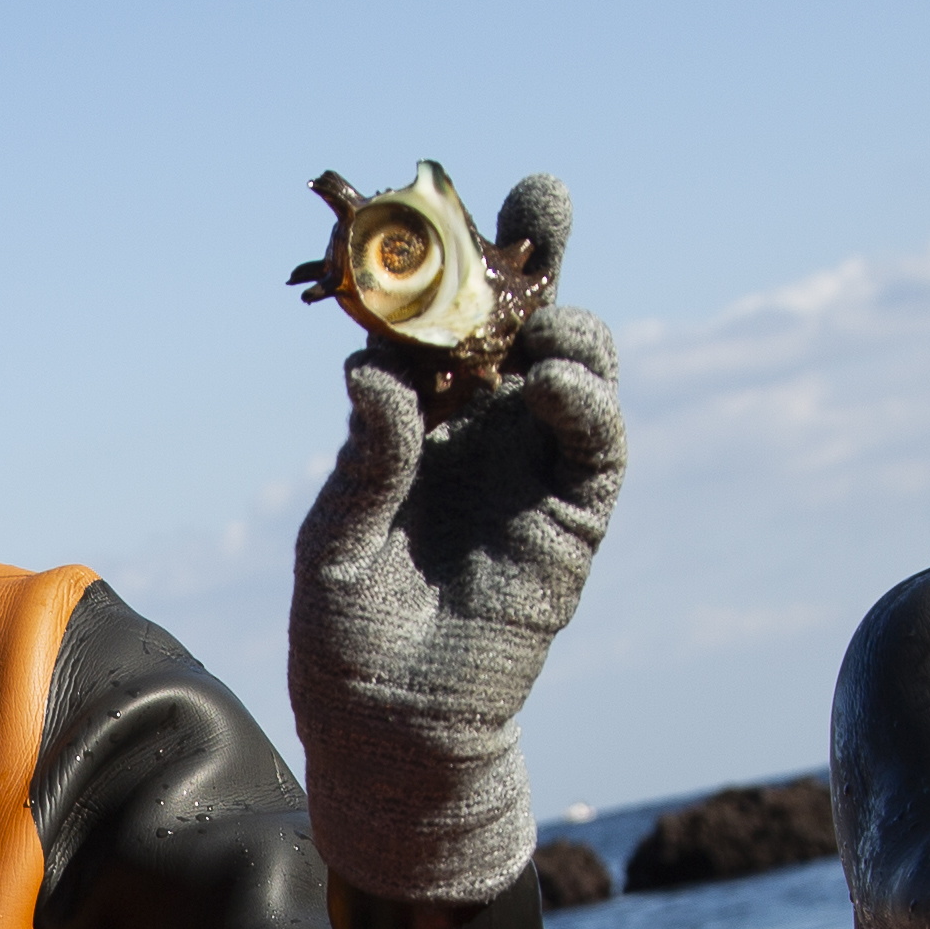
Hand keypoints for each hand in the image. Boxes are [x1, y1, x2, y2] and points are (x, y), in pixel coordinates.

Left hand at [286, 174, 628, 906]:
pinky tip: (553, 388)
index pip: (438, 316)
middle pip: (524, 317)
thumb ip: (364, 464)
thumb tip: (373, 373)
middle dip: (537, 251)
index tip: (448, 192)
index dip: (450, 254)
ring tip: (540, 327)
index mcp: (412, 417)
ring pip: (576, 365)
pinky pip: (598, 445)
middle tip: (539, 205)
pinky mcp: (573, 521)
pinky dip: (587, 403)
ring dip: (569, 325)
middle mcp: (479, 428)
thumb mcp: (331, 548)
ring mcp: (531, 468)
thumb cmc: (345, 644)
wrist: (394, 737)